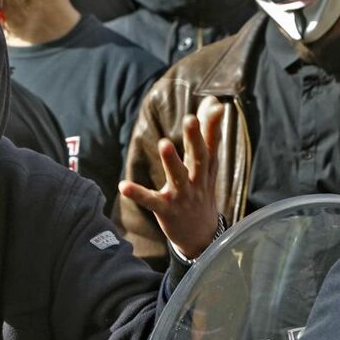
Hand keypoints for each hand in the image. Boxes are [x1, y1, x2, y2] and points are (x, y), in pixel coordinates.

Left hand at [119, 98, 223, 259]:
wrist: (201, 237)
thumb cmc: (201, 193)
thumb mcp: (207, 166)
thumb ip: (209, 135)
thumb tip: (215, 103)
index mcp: (206, 169)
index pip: (211, 144)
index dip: (212, 126)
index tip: (216, 107)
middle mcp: (198, 181)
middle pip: (199, 157)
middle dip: (195, 138)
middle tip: (190, 118)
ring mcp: (182, 197)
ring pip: (178, 177)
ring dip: (172, 161)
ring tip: (164, 143)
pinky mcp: (166, 211)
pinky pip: (151, 201)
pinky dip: (138, 194)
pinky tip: (123, 186)